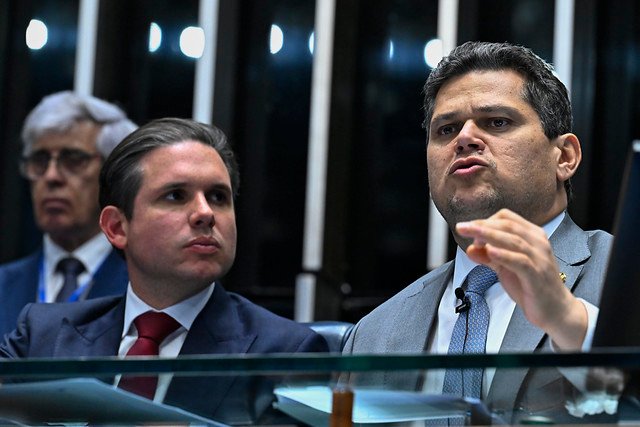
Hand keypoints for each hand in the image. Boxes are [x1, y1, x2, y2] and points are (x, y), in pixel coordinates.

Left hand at [456, 209, 586, 349]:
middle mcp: (538, 243)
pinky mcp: (537, 275)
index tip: (469, 229)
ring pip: (513, 240)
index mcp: (532, 236)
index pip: (507, 218)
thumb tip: (470, 249)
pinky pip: (520, 261)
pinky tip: (490, 252)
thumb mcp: (505, 268)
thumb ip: (488, 257)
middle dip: (482, 225)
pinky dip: (504, 255)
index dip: (485, 221)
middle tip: (462, 228)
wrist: (555, 310)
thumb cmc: (532, 286)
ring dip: (489, 236)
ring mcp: (539, 258)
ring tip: (472, 235)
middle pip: (507, 226)